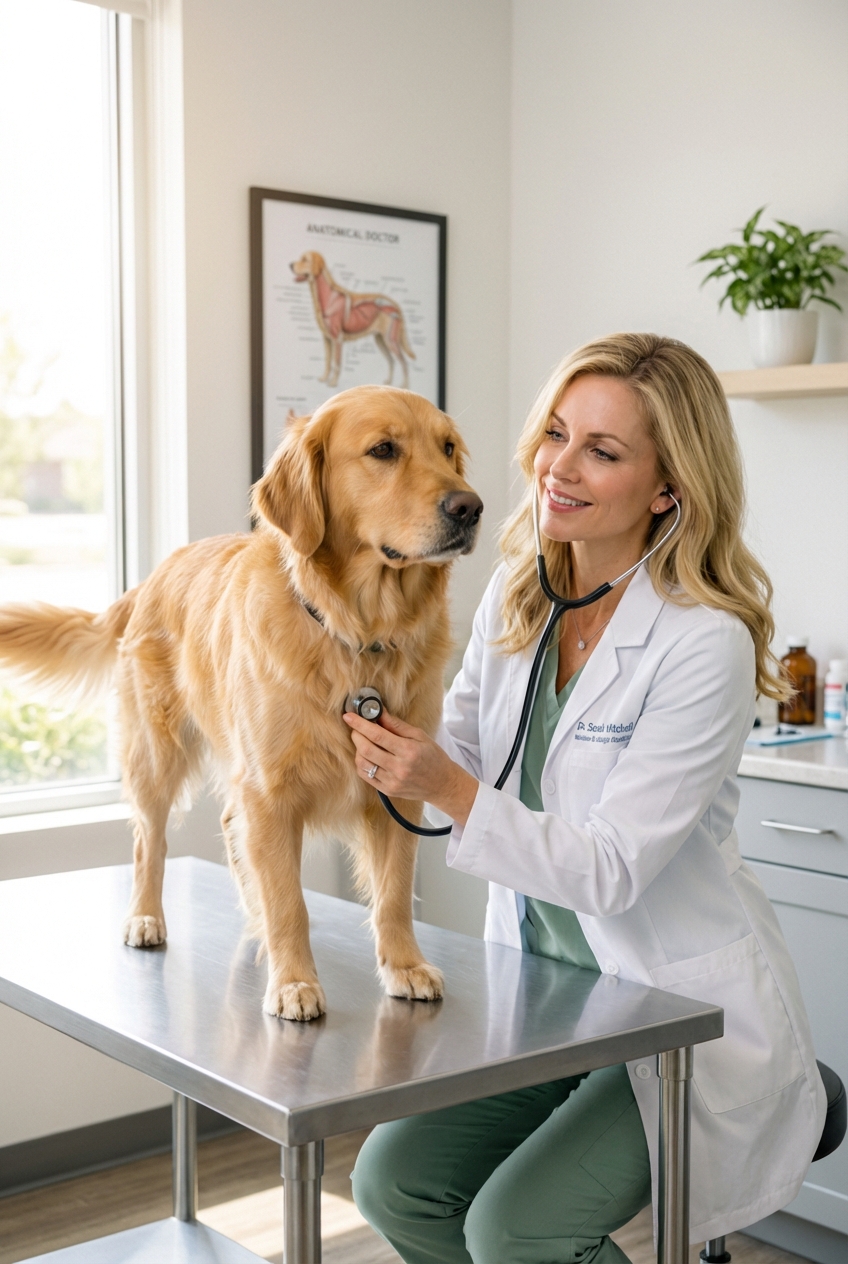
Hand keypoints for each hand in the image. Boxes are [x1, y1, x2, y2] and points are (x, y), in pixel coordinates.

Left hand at [342, 710, 478, 827]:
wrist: (442, 784)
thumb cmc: (433, 757)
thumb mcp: (419, 736)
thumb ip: (397, 725)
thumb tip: (378, 712)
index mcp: (408, 751)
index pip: (378, 735)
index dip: (360, 724)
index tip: (349, 716)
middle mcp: (399, 768)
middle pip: (366, 749)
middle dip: (356, 735)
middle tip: (356, 728)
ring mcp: (392, 781)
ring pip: (362, 763)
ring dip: (357, 750)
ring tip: (363, 742)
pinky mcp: (388, 790)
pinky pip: (365, 776)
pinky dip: (361, 763)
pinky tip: (366, 756)